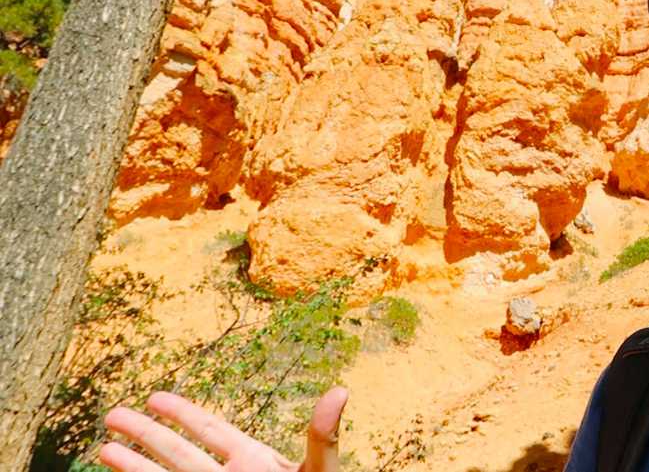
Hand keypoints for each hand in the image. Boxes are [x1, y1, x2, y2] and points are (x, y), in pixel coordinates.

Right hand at [99, 386, 348, 470]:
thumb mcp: (320, 471)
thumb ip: (323, 436)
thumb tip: (341, 390)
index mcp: (256, 460)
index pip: (212, 430)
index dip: (184, 413)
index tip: (155, 396)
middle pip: (178, 452)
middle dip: (145, 434)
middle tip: (113, 413)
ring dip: (134, 467)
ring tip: (103, 449)